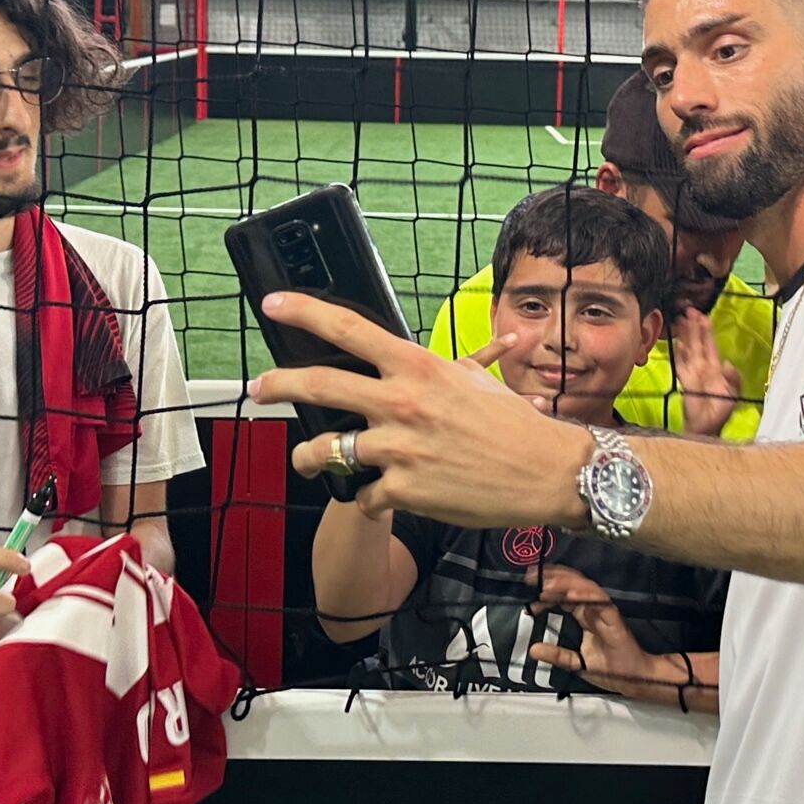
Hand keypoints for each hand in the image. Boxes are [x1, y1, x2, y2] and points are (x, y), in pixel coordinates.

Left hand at [253, 292, 592, 530]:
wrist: (546, 471)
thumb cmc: (512, 423)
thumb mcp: (470, 379)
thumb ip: (429, 370)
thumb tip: (405, 356)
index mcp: (417, 367)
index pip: (348, 329)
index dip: (303, 314)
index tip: (273, 306)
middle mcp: (401, 402)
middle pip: (318, 385)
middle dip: (277, 385)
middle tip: (258, 390)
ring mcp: (399, 448)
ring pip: (324, 450)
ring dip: (308, 456)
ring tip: (307, 459)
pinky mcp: (403, 490)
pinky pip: (363, 495)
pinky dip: (368, 497)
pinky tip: (379, 496)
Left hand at [526, 564, 682, 701]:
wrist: (635, 678)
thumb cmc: (611, 669)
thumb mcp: (576, 663)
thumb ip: (556, 655)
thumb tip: (532, 650)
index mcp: (585, 616)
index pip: (564, 595)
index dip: (547, 590)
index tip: (529, 589)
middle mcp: (594, 609)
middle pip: (572, 584)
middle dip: (552, 577)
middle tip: (531, 576)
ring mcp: (604, 611)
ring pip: (584, 588)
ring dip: (564, 584)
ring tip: (546, 586)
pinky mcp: (614, 618)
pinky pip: (600, 601)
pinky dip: (585, 595)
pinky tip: (569, 596)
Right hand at [672, 309, 741, 438]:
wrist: (707, 426)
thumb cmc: (721, 410)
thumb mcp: (733, 393)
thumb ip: (734, 378)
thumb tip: (727, 363)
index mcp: (715, 367)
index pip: (710, 344)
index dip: (707, 330)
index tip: (703, 316)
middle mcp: (703, 366)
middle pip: (697, 343)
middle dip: (694, 327)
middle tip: (689, 311)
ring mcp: (692, 372)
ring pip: (688, 349)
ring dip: (685, 335)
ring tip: (680, 320)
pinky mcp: (684, 380)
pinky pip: (680, 363)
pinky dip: (679, 353)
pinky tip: (677, 343)